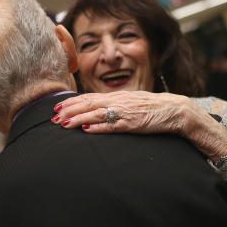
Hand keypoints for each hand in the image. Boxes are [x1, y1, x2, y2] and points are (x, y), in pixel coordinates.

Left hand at [51, 91, 188, 134]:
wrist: (173, 109)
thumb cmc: (152, 109)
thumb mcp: (131, 103)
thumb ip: (115, 106)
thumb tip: (97, 112)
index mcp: (116, 97)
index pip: (89, 98)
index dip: (72, 102)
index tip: (57, 107)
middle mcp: (117, 102)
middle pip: (88, 104)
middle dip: (69, 110)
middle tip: (53, 116)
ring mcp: (124, 112)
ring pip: (96, 114)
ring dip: (78, 119)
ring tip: (64, 123)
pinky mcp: (131, 123)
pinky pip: (112, 126)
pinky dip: (98, 128)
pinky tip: (86, 130)